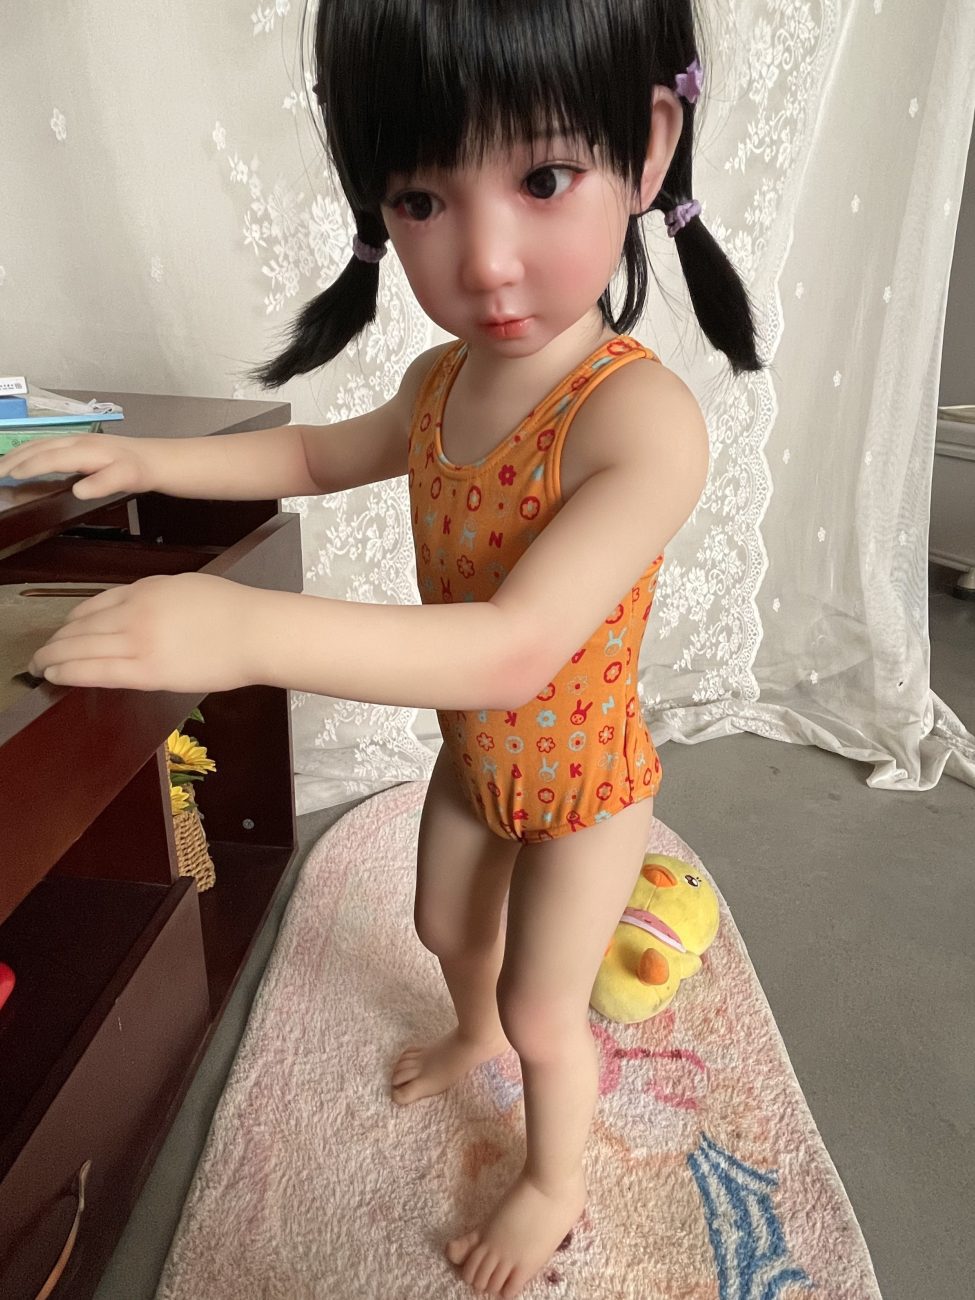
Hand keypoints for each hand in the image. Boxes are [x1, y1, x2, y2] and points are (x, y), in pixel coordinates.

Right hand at [1, 432, 162, 498]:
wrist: (156, 459)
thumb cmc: (139, 470)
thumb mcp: (126, 479)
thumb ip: (102, 484)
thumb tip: (78, 490)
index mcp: (84, 450)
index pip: (49, 458)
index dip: (29, 467)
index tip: (9, 478)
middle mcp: (76, 441)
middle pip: (38, 447)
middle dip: (14, 459)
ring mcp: (77, 440)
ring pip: (40, 443)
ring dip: (18, 453)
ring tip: (2, 466)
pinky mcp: (79, 443)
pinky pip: (48, 444)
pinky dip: (30, 450)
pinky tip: (26, 459)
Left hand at [27, 572, 266, 691]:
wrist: (256, 631)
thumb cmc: (234, 610)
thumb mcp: (186, 588)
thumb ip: (154, 598)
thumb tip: (133, 612)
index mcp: (144, 590)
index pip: (92, 605)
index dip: (71, 622)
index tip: (64, 632)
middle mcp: (133, 612)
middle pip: (78, 627)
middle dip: (54, 642)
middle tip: (39, 654)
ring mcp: (137, 641)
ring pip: (79, 648)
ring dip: (53, 658)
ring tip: (39, 667)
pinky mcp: (147, 671)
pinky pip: (95, 670)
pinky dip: (68, 672)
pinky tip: (55, 675)